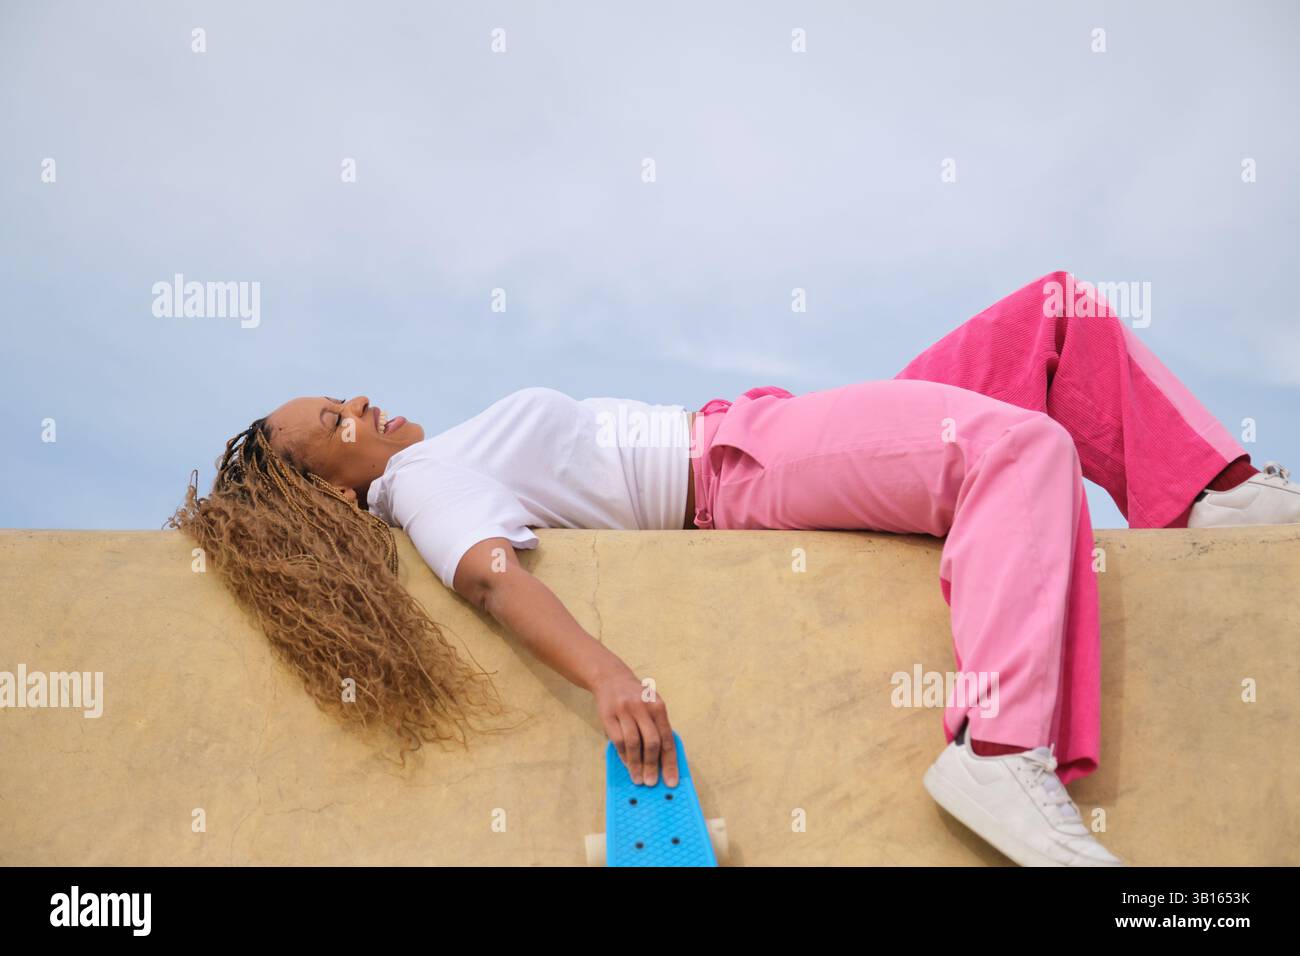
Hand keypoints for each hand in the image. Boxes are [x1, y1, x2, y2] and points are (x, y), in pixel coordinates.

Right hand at [591, 665, 678, 787]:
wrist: (611, 678)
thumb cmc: (636, 697)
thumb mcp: (651, 705)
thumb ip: (658, 727)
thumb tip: (664, 760)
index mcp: (658, 706)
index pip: (667, 738)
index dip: (670, 762)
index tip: (671, 780)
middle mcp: (642, 707)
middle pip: (651, 742)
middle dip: (653, 766)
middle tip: (652, 782)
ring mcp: (624, 711)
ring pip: (634, 743)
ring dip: (637, 765)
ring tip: (639, 779)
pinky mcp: (608, 715)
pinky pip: (618, 741)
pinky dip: (624, 755)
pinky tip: (628, 765)